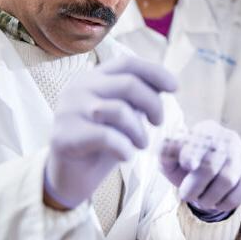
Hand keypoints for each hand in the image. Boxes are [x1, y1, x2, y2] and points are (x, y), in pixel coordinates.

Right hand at [44, 55, 176, 208]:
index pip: (128, 63)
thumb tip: (167, 82)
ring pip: (120, 110)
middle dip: (154, 104)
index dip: (155, 72)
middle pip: (129, 83)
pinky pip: (107, 137)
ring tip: (142, 144)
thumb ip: (138, 97)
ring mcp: (69, 110)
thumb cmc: (102, 142)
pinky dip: (125, 148)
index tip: (176, 87)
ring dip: (139, 131)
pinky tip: (127, 156)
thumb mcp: (124, 114)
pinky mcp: (64, 136)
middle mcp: (78, 87)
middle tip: (159, 122)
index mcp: (92, 77)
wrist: (69, 176)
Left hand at [159, 120, 240, 213]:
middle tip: (186, 195)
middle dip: (195, 186)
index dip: (193, 153)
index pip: (200, 141)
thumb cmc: (186, 164)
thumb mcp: (171, 159)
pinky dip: (227, 201)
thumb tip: (166, 147)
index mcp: (205, 130)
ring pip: (228, 180)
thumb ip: (165, 153)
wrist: (209, 172)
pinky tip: (217, 202)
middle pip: (211, 165)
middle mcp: (227, 138)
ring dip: (210, 197)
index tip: (187, 165)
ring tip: (201, 200)